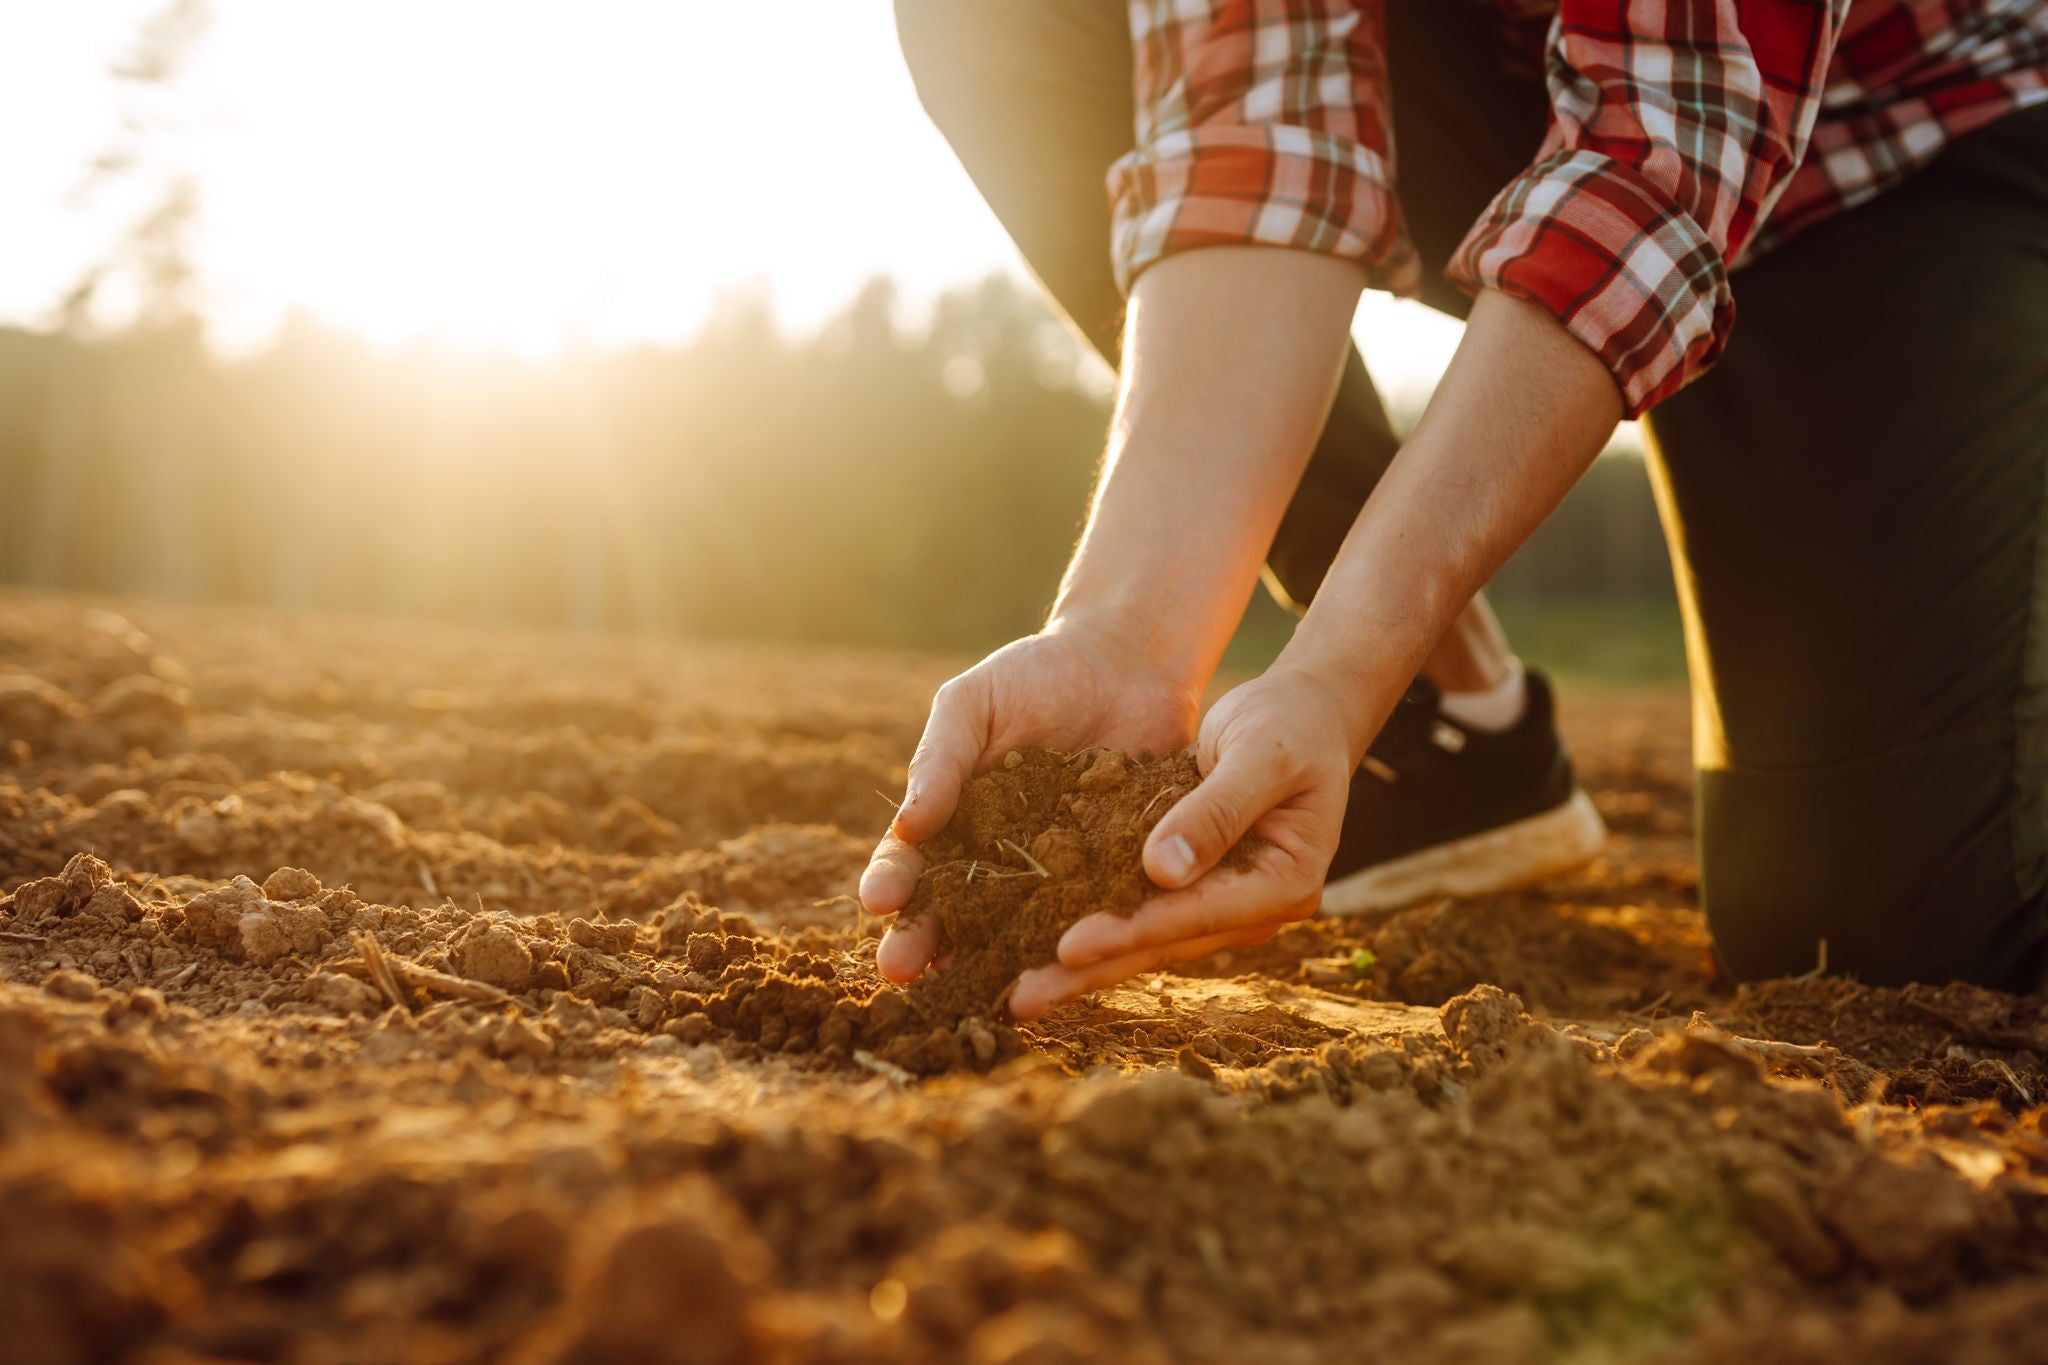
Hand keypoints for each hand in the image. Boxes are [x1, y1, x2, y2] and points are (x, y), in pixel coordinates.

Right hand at [862, 625, 1199, 983]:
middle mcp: (997, 861)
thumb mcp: (974, 705)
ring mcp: (1054, 876)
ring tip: (970, 987)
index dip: (891, 883)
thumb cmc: (1035, 676)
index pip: (912, 862)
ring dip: (991, 961)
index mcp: (953, 822)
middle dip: (923, 941)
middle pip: (953, 913)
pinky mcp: (1112, 878)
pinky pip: (1093, 914)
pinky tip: (1063, 965)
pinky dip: (1077, 941)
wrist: (1126, 663)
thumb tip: (907, 825)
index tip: (878, 901)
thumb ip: (940, 761)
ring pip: (1017, 930)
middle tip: (899, 970)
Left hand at [1007, 663, 1359, 1020]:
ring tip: (1019, 994)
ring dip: (1082, 965)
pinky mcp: (1192, 887)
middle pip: (1161, 945)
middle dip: (1090, 972)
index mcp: (1283, 884)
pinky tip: (1035, 944)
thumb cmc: (1291, 724)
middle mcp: (1253, 908)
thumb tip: (1162, 871)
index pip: (1194, 915)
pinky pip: (1136, 911)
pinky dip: (1091, 924)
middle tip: (1022, 1001)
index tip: (1067, 945)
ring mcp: (1223, 904)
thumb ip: (1217, 810)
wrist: (1305, 714)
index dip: (1130, 930)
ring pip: (1143, 939)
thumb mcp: (1262, 754)